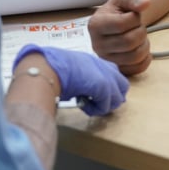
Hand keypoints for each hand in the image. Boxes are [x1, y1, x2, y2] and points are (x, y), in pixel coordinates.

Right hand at [14, 44, 128, 116]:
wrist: (46, 67)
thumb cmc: (48, 68)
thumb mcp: (67, 71)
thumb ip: (78, 79)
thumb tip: (79, 93)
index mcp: (92, 60)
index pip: (112, 72)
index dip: (108, 88)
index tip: (95, 96)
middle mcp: (101, 65)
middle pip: (122, 85)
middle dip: (112, 98)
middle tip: (97, 104)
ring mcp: (104, 74)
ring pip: (117, 97)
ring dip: (104, 106)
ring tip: (88, 105)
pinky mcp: (103, 85)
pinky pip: (107, 105)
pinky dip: (96, 110)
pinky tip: (83, 105)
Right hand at [87, 0, 152, 75]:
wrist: (114, 25)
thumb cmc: (117, 12)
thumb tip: (145, 3)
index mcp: (95, 25)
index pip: (121, 25)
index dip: (134, 19)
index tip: (133, 16)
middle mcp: (97, 45)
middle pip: (129, 42)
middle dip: (141, 31)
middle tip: (138, 27)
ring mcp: (106, 60)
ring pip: (135, 57)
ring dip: (144, 45)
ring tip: (139, 38)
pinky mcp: (116, 70)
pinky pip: (138, 68)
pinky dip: (145, 58)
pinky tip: (140, 48)